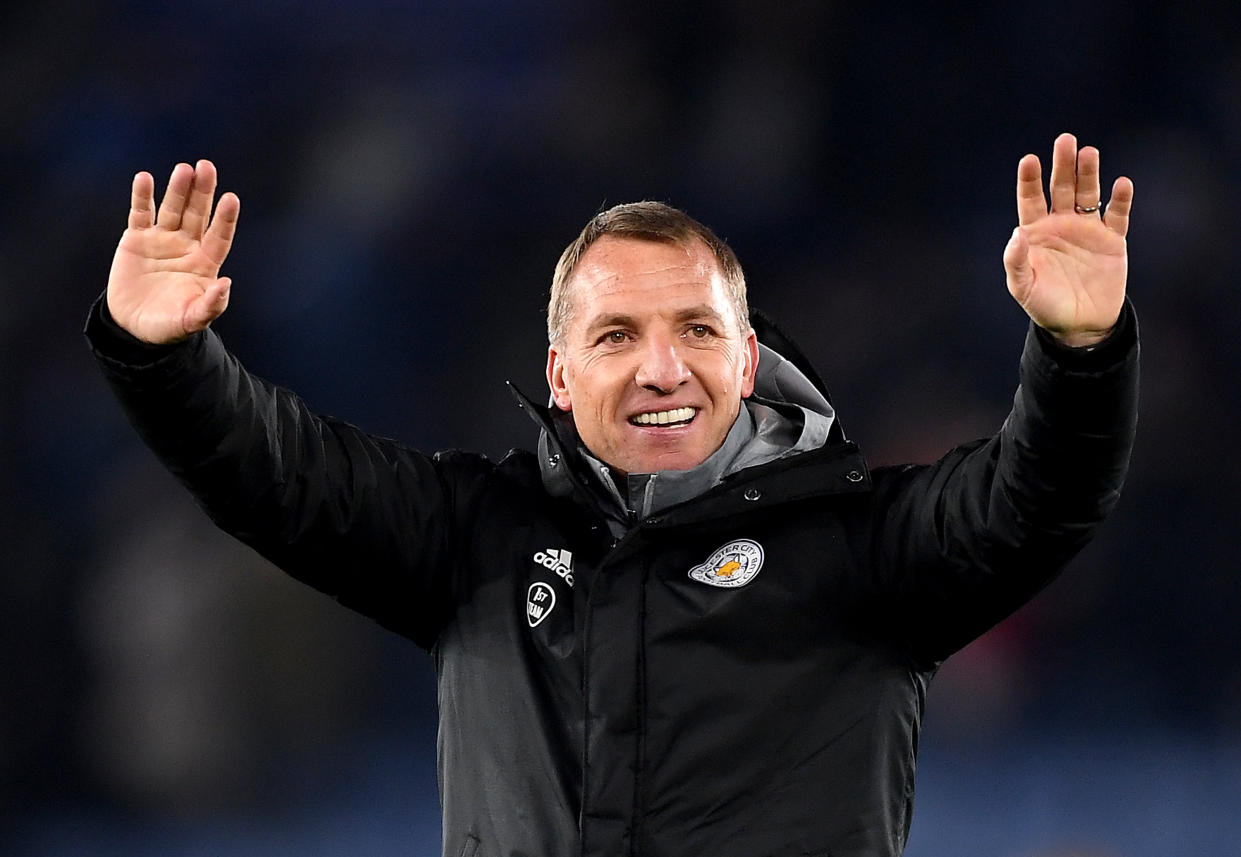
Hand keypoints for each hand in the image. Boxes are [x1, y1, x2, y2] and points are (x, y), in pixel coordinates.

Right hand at [106, 160, 239, 343]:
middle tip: (206, 167)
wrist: (134, 326)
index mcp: (204, 263)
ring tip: (183, 169)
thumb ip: (211, 305)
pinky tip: (144, 178)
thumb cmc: (169, 324)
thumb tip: (226, 283)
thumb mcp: (192, 319)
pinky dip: (142, 196)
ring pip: (172, 208)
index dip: (225, 218)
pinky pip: (141, 213)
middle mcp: (186, 246)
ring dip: (177, 189)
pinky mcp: (136, 238)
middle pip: (197, 214)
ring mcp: (162, 239)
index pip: (219, 236)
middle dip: (202, 191)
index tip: (231, 198)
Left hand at [1003, 133, 1133, 347]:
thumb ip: (1016, 261)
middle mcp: (1061, 224)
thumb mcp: (1024, 287)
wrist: (1080, 326)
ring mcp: (1088, 230)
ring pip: (1088, 194)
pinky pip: (1117, 215)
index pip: (1031, 199)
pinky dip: (1120, 200)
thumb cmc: (1045, 305)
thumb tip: (1017, 233)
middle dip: (1063, 165)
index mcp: (1035, 231)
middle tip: (1066, 140)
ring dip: (1089, 174)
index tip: (1029, 160)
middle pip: (1061, 187)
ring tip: (1089, 153)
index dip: (1030, 179)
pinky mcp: (1112, 240)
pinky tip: (1121, 184)